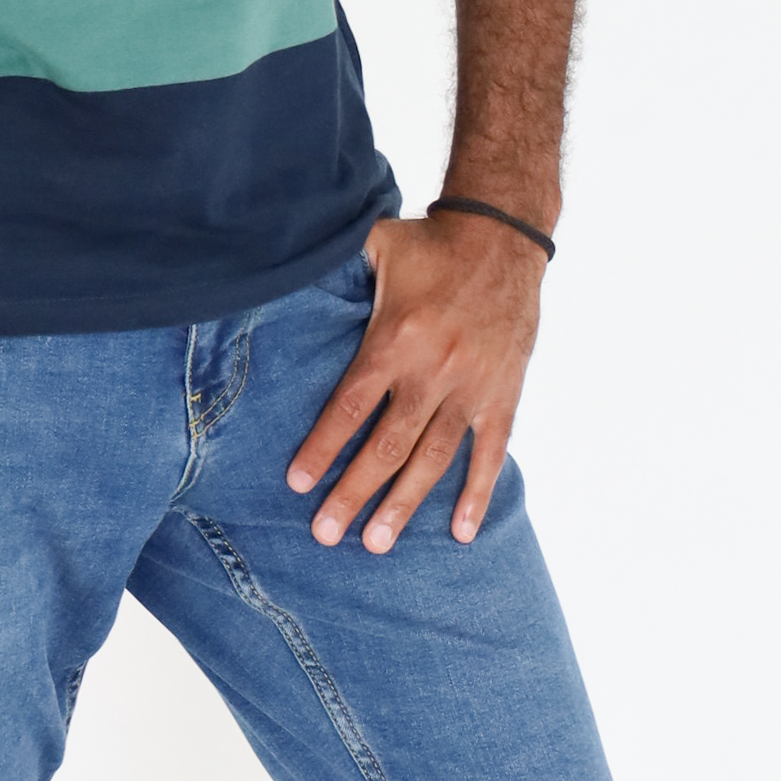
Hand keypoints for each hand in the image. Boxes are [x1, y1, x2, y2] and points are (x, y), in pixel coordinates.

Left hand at [287, 213, 548, 551]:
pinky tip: (460, 531)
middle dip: (353, 493)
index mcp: (395, 339)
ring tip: (376, 543)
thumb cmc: (431, 245)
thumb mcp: (375, 246)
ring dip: (404, 504)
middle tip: (326, 534)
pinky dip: (477, 493)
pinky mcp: (503, 394)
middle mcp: (433, 370)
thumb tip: (276, 267)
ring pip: (433, 459)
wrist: (505, 237)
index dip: (323, 447)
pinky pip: (490, 452)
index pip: (350, 406)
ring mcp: (472, 387)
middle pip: (386, 446)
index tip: (298, 483)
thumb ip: (332, 267)